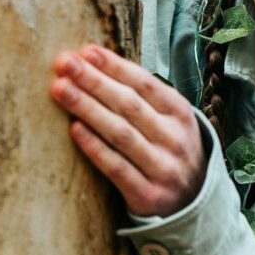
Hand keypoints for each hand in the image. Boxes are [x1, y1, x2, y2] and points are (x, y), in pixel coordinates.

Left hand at [51, 45, 206, 217]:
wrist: (195, 202)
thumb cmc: (170, 151)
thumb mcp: (170, 121)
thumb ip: (141, 98)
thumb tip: (93, 63)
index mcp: (181, 115)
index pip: (145, 84)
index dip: (115, 66)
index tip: (86, 51)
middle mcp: (175, 140)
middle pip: (129, 105)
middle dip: (94, 81)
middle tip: (64, 63)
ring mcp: (163, 168)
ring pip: (121, 133)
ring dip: (88, 108)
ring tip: (60, 89)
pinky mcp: (148, 196)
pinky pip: (116, 168)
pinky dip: (95, 147)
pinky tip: (74, 129)